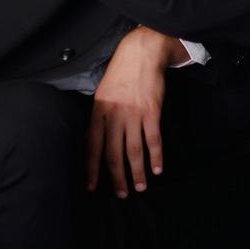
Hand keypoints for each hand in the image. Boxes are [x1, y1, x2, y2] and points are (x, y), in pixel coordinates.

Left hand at [86, 27, 182, 197]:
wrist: (141, 54)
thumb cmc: (121, 73)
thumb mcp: (102, 93)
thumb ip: (99, 117)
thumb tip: (94, 140)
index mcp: (98, 112)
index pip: (92, 146)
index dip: (92, 168)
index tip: (92, 187)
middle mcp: (114, 116)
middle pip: (114, 154)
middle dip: (117, 178)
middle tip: (122, 194)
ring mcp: (134, 114)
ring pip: (134, 151)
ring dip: (137, 172)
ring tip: (141, 187)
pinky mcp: (152, 112)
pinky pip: (154, 139)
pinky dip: (156, 156)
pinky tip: (158, 168)